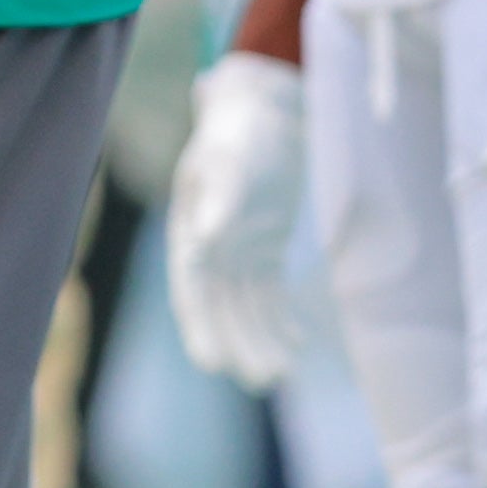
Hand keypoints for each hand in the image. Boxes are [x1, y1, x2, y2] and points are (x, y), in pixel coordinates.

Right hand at [163, 49, 306, 387]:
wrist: (270, 108)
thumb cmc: (244, 132)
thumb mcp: (232, 160)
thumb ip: (221, 197)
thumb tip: (209, 238)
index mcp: (189, 230)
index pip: (192, 289)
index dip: (200, 326)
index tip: (213, 363)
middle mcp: (209, 247)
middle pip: (221, 307)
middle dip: (237, 343)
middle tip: (261, 379)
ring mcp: (238, 250)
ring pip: (247, 306)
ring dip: (260, 339)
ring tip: (279, 372)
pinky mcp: (266, 248)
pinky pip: (270, 294)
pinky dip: (280, 319)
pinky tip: (296, 344)